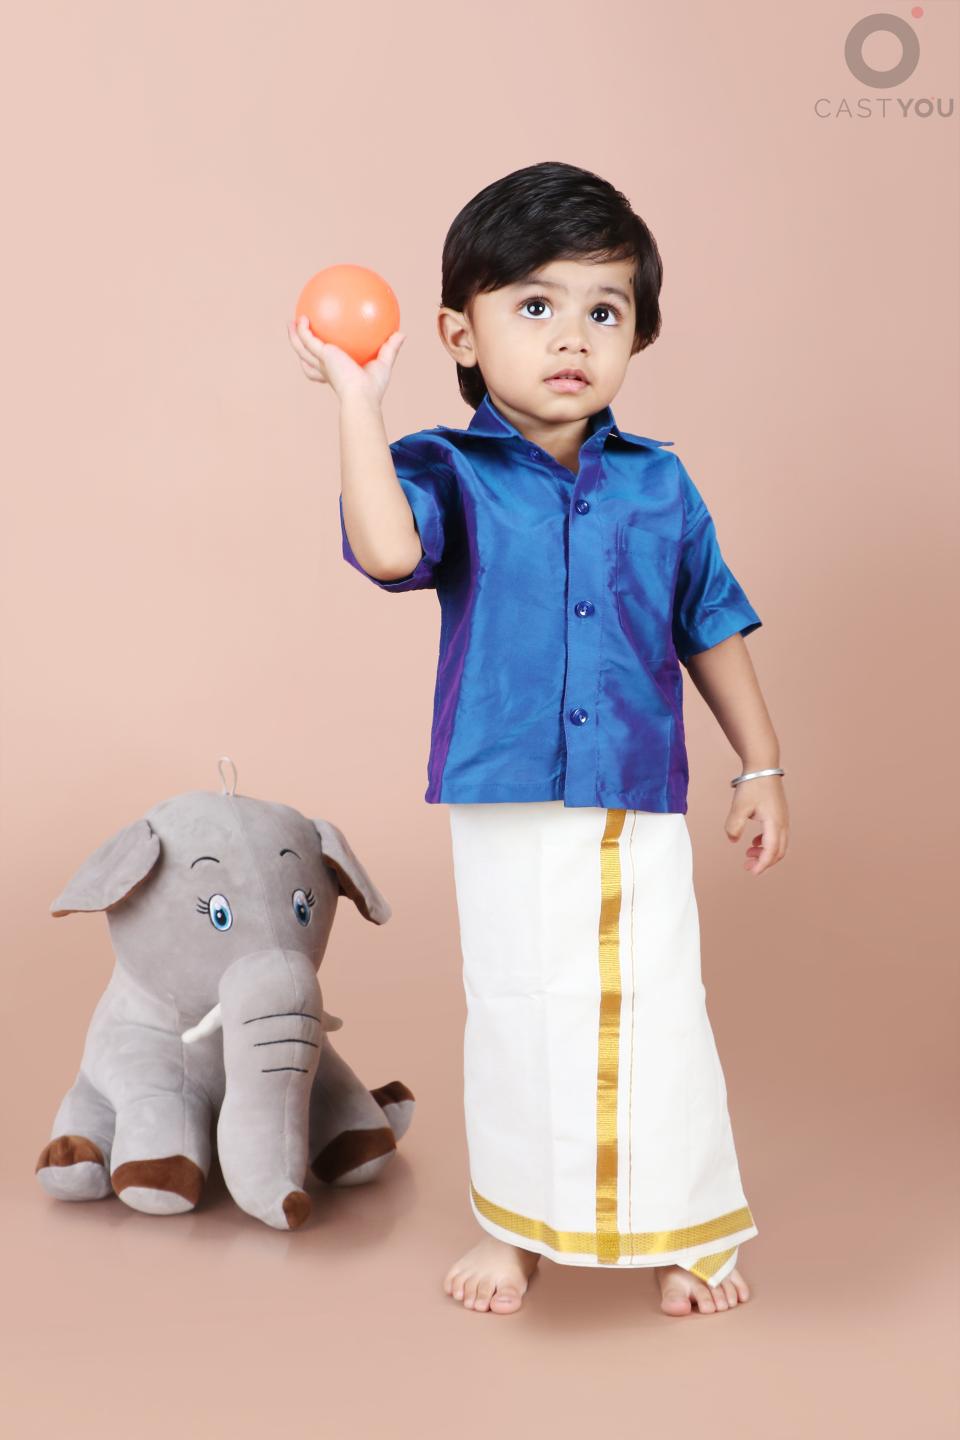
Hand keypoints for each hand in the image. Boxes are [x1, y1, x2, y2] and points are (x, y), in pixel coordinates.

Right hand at [287, 316, 405, 403]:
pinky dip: (302, 330)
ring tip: (290, 323)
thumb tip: (402, 333)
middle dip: (301, 345)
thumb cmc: (373, 388)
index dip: (319, 360)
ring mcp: (321, 363)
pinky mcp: (321, 356)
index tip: (320, 349)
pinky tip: (302, 318)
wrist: (362, 396)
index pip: (324, 368)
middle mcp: (326, 369)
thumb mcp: (383, 364)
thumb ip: (390, 348)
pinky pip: (308, 340)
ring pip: (301, 349)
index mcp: (336, 373)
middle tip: (298, 331)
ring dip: (294, 337)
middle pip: (307, 358)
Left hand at [724, 776, 788, 875]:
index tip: (752, 872)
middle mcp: (783, 823)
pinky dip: (767, 843)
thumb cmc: (752, 785)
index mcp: (774, 823)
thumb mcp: (739, 806)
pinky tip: (754, 842)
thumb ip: (733, 825)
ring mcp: (783, 819)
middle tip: (748, 867)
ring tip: (748, 854)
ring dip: (765, 853)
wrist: (763, 767)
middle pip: (779, 852)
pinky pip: (777, 836)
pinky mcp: (779, 815)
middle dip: (764, 862)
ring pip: (779, 844)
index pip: (771, 850)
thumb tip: (732, 840)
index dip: (762, 864)